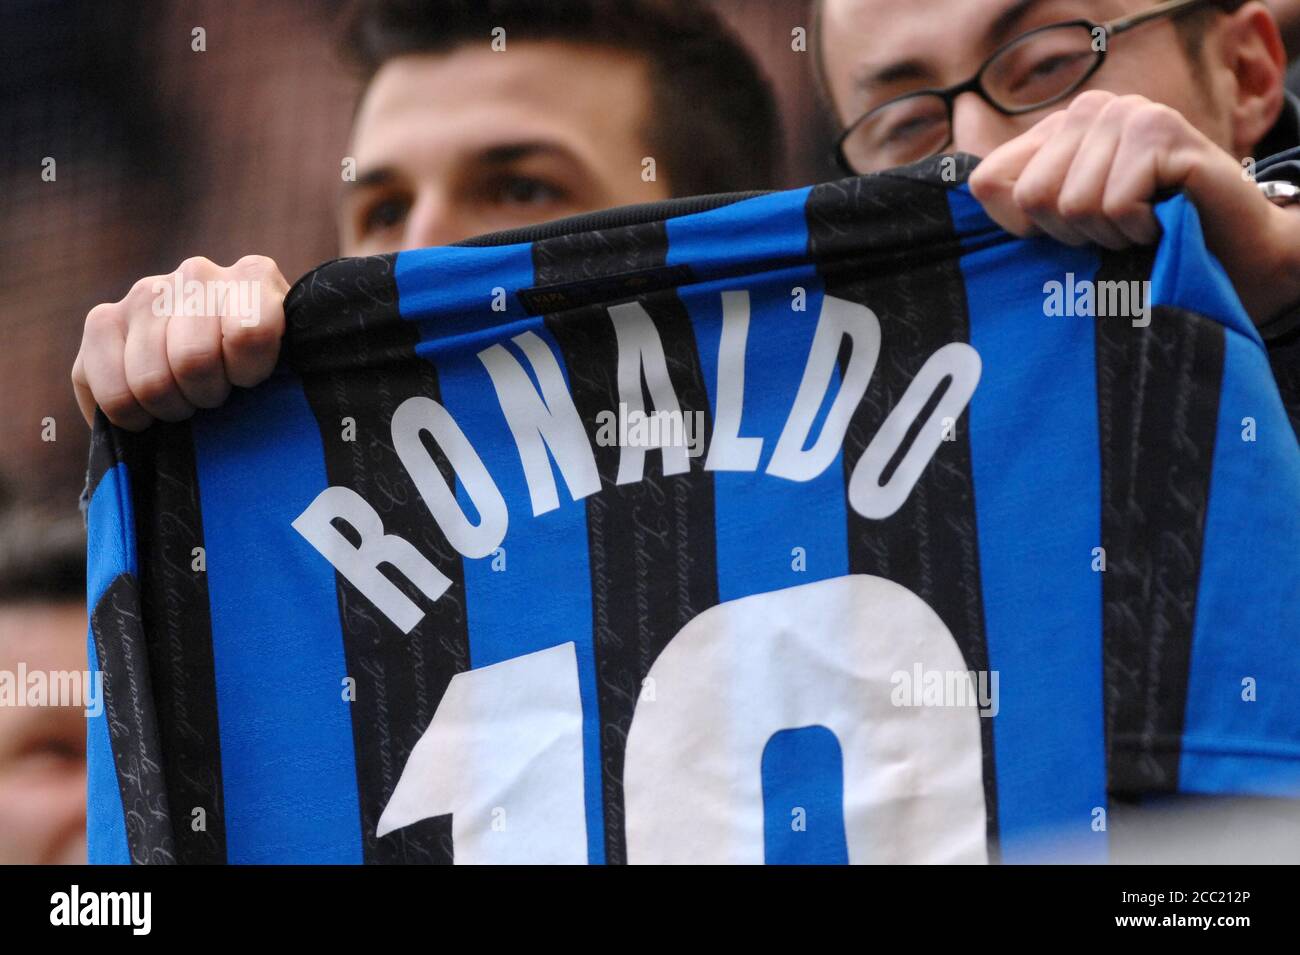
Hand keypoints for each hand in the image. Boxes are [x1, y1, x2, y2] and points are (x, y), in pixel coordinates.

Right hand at [72, 255, 287, 429]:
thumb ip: (289, 367)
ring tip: (185, 399)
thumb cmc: (268, 375)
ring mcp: (144, 293)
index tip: (251, 380)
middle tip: (215, 395)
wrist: (219, 372)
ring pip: (151, 381)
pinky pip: (111, 391)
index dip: (250, 373)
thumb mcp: (291, 367)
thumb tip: (265, 389)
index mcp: (253, 277)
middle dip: (207, 395)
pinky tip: (148, 408)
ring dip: (171, 407)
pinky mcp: (101, 321)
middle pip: (193, 360)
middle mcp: (196, 274)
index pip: (249, 332)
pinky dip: (131, 414)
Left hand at [968, 90, 1299, 326]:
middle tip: (1114, 230)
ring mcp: (1126, 114)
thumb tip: (966, 203)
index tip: (1064, 234)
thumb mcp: (1066, 230)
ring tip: (1141, 224)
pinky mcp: (1160, 131)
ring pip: (1074, 204)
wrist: (1230, 253)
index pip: (987, 182)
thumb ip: (1016, 211)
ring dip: (1111, 235)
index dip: (1019, 228)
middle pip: (1030, 197)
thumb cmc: (1141, 244)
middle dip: (1072, 235)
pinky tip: (1163, 218)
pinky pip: (1115, 203)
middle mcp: (1087, 111)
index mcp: (1054, 132)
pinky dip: (1139, 229)